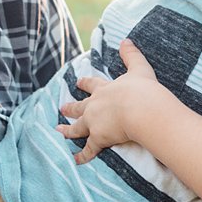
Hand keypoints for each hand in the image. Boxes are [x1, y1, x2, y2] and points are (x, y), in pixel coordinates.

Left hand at [56, 40, 164, 163]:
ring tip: (59, 132)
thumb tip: (125, 40)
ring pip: (77, 128)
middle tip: (62, 108)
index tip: (77, 82)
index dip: (84, 84)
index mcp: (104, 89)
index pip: (91, 85)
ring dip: (68, 130)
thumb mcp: (139, 68)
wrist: (142, 109)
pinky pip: (88, 150)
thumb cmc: (142, 90)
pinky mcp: (98, 138)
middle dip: (70, 107)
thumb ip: (131, 55)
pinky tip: (75, 161)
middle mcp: (95, 105)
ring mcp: (94, 122)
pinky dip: (81, 156)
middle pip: (79, 107)